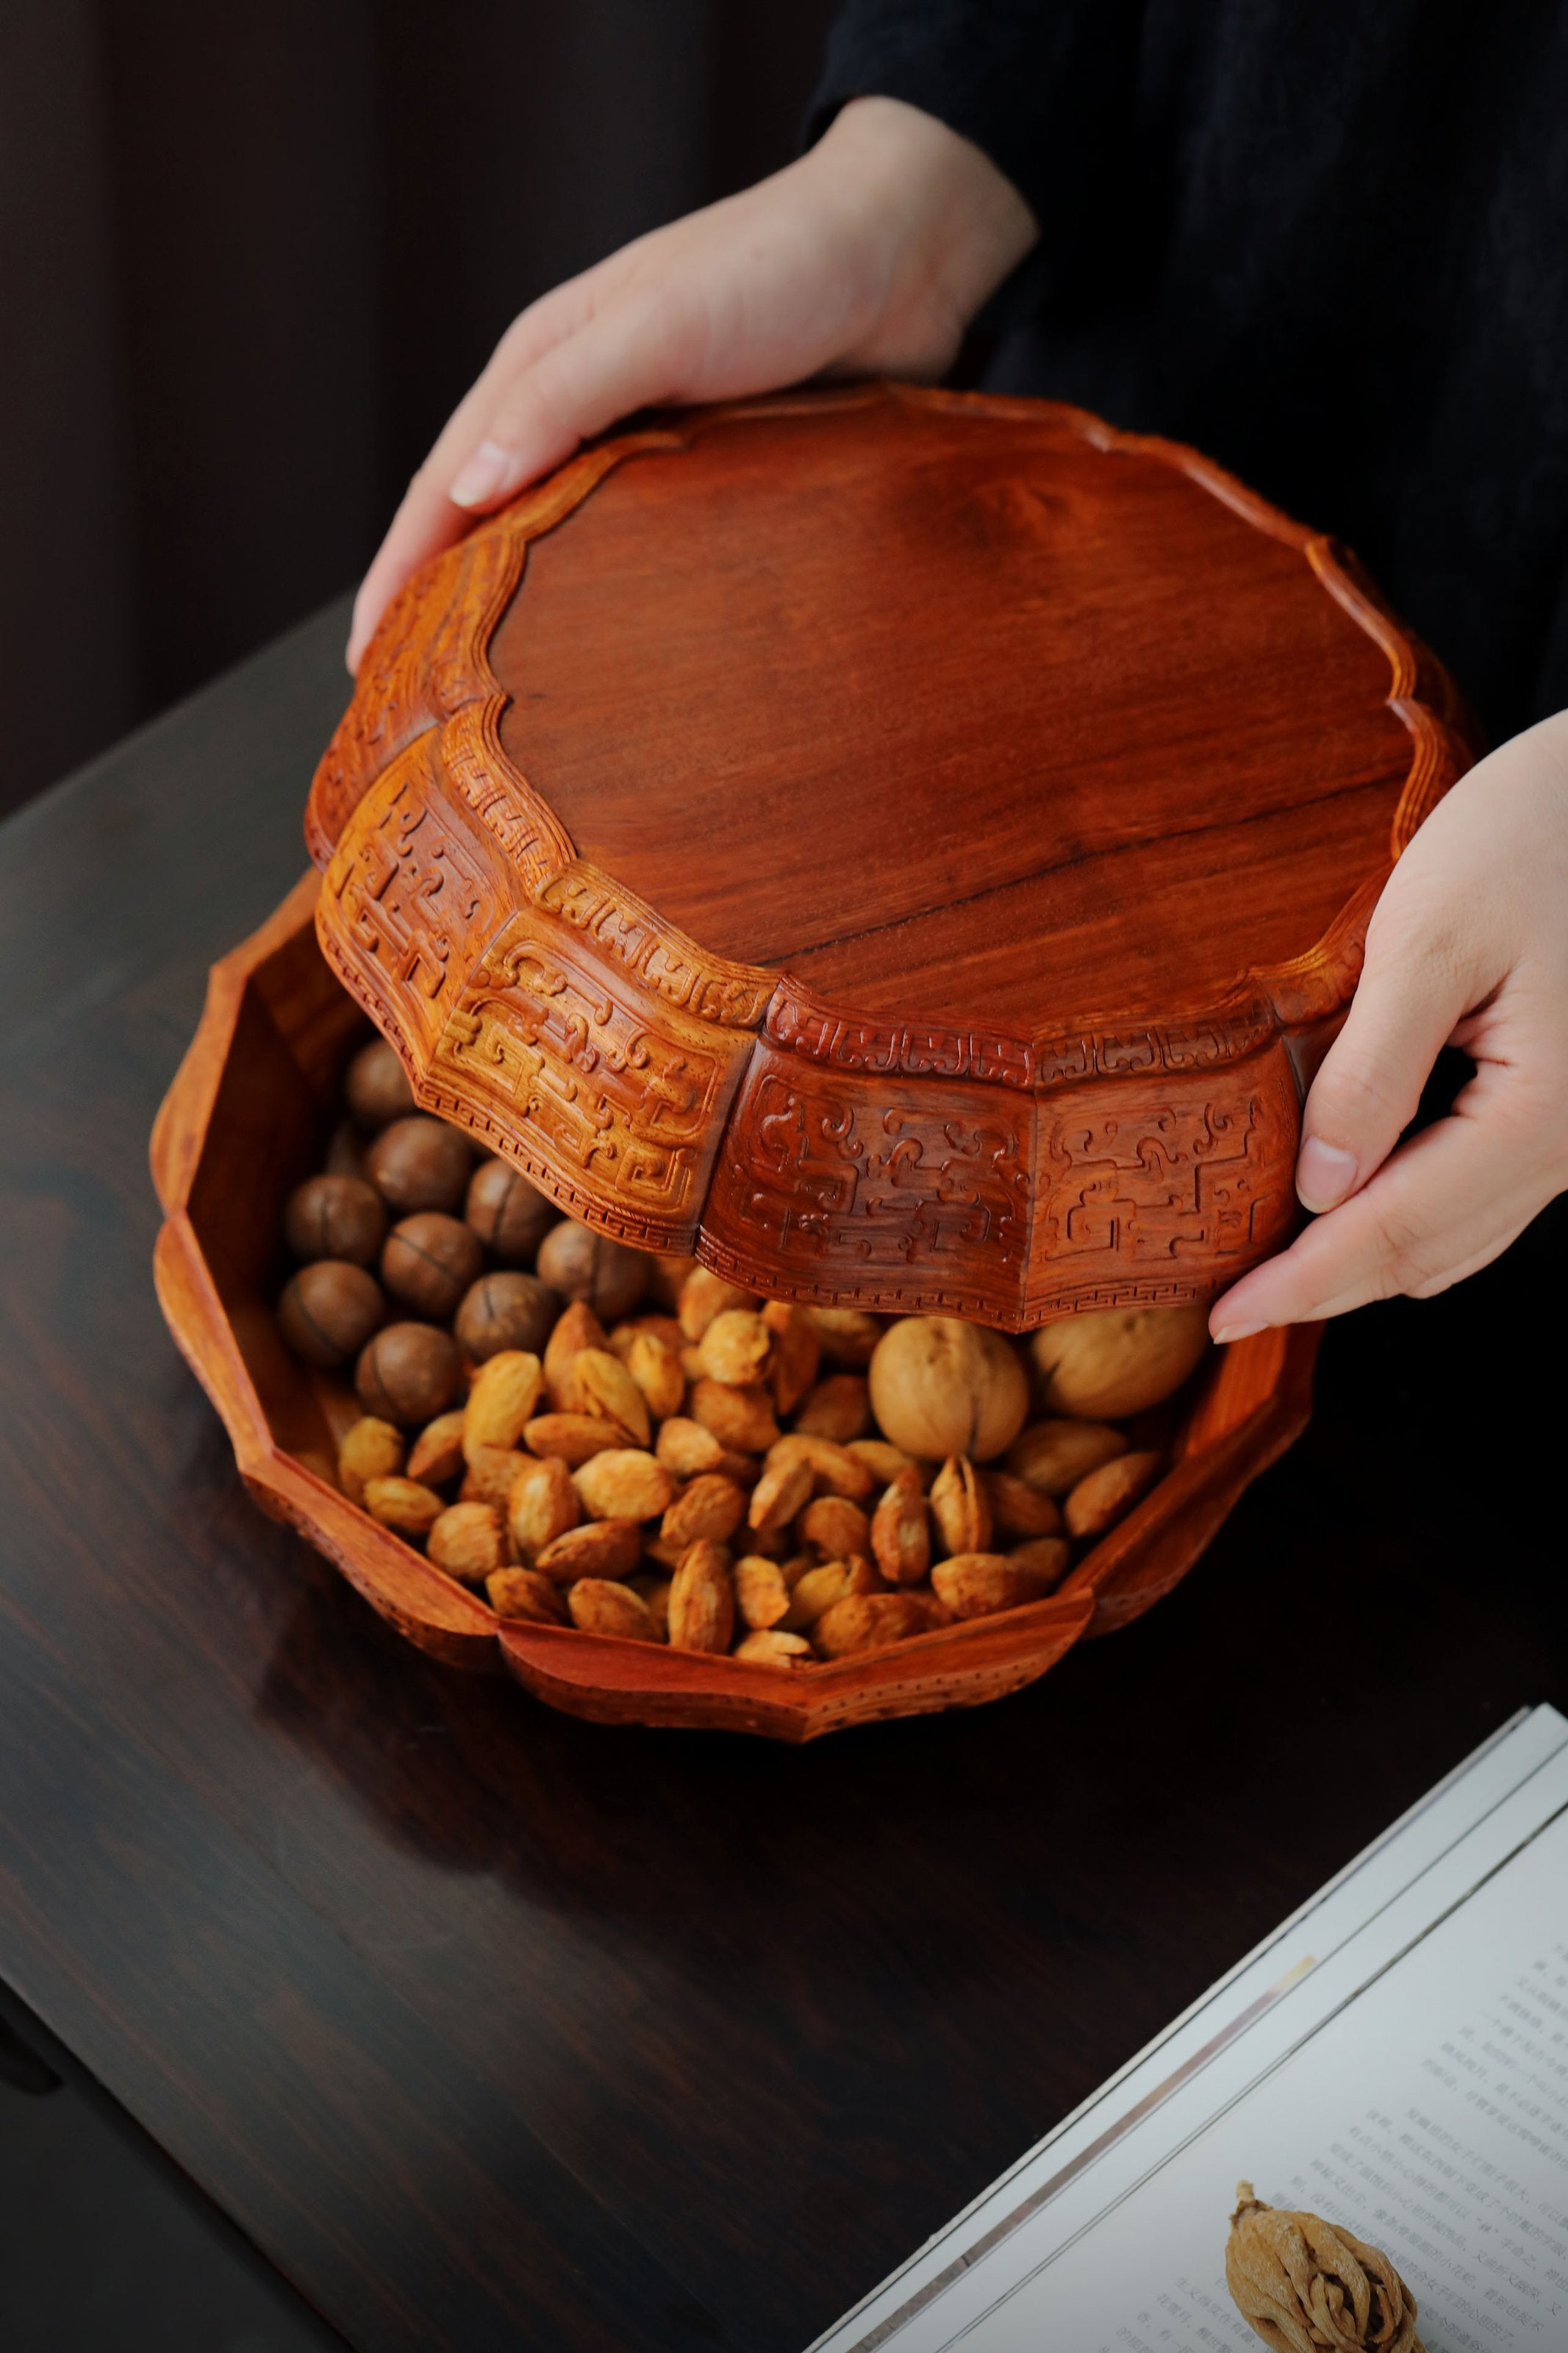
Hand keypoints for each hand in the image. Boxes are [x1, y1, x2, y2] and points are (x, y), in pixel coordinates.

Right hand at [347, 97, 1036, 670]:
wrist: (911, 254)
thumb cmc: (780, 266)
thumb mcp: (662, 320)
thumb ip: (566, 397)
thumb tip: (468, 488)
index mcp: (545, 366)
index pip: (443, 486)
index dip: (397, 575)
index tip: (366, 667)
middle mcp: (583, 414)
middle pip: (487, 530)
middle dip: (442, 614)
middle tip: (415, 711)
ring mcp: (648, 458)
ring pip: (564, 556)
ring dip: (526, 627)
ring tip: (500, 716)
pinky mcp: (716, 491)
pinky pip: (646, 567)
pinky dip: (612, 617)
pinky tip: (613, 676)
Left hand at [1211, 711, 1567, 1339]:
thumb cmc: (1537, 832)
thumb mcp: (1430, 938)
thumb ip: (1371, 1069)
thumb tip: (1319, 1189)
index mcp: (1540, 1117)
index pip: (1395, 1231)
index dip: (1301, 1283)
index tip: (1222, 1315)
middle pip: (1430, 1253)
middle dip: (1328, 1288)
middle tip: (1231, 1305)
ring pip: (1461, 1235)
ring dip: (1368, 1259)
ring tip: (1277, 1269)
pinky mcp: (1567, 1104)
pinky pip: (1484, 1193)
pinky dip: (1413, 1215)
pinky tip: (1352, 1200)